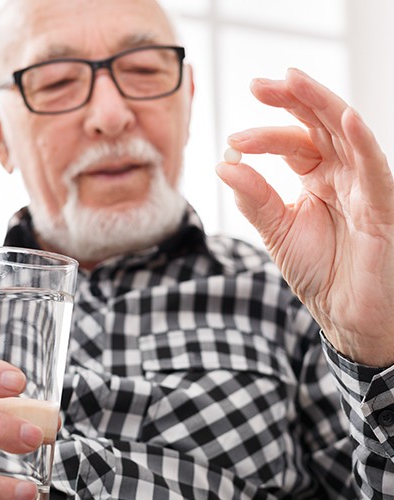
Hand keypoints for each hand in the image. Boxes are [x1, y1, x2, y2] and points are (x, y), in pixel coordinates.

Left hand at [216, 68, 393, 365]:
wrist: (344, 315)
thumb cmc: (318, 272)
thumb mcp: (277, 231)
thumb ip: (255, 199)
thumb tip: (224, 165)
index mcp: (317, 179)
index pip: (293, 143)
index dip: (264, 136)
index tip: (233, 142)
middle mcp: (342, 175)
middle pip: (320, 126)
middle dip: (292, 101)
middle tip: (259, 84)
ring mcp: (363, 187)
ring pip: (346, 135)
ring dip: (321, 105)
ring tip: (292, 81)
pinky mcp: (381, 207)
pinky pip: (374, 169)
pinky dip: (361, 143)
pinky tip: (343, 119)